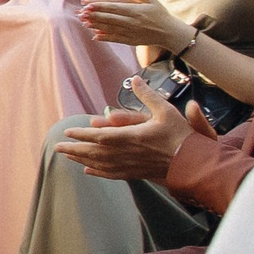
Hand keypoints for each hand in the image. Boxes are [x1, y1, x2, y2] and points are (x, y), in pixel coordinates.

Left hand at [56, 79, 203, 181]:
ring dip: (82, 159)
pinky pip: (113, 174)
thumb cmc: (182, 136)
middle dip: (74, 149)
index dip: (82, 134)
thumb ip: (148, 95)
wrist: (197, 164)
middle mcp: (128, 153)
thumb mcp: (166, 111)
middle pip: (95, 152)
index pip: (99, 135)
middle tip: (56, 147)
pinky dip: (99, 172)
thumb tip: (135, 79)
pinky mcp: (138, 174)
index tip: (67, 131)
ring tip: (67, 156)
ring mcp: (132, 165)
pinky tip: (88, 171)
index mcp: (131, 137)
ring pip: (101, 164)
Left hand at [79, 0, 188, 51]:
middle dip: (93, 16)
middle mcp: (132, 22)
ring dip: (95, 26)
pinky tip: (95, 36)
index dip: (99, 6)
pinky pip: (116, 39)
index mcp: (135, 10)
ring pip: (110, 29)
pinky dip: (105, 37)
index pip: (113, 7)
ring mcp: (131, 32)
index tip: (86, 4)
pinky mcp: (132, 41)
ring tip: (83, 23)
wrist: (170, 33)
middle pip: (109, 18)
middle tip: (80, 13)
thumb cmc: (160, 13)